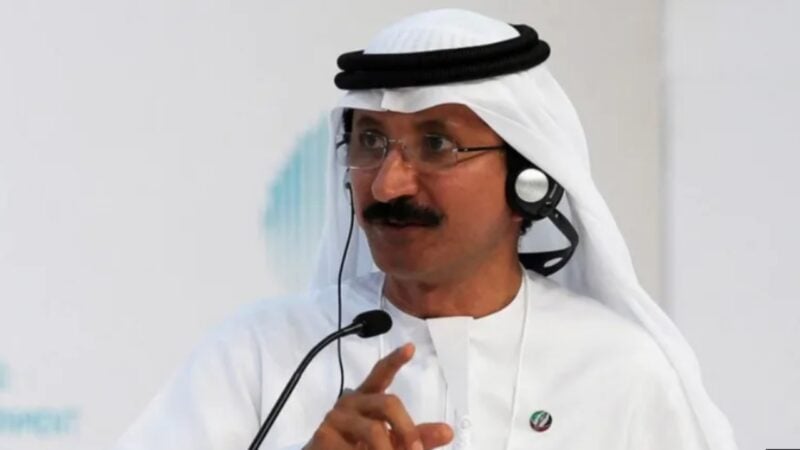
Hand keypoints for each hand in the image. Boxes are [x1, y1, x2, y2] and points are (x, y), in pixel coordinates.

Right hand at [304, 343, 452, 449]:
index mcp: (368, 397)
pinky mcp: (323, 436)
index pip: (381, 373)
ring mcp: (335, 418)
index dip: (395, 360)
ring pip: (373, 430)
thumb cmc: (362, 448)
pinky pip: (354, 448)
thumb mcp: (394, 443)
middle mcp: (351, 401)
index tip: (410, 347)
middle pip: (388, 403)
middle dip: (407, 429)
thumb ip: (418, 436)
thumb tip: (448, 431)